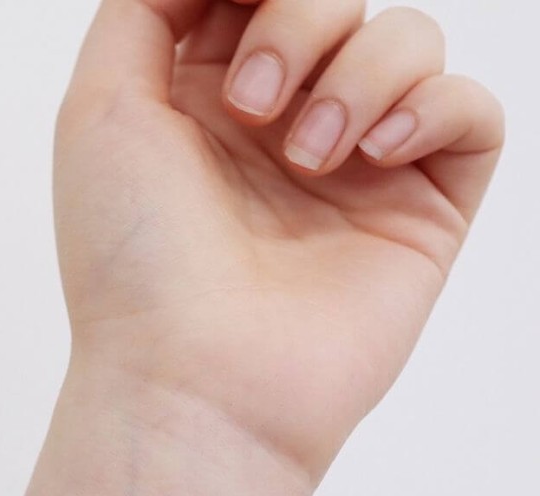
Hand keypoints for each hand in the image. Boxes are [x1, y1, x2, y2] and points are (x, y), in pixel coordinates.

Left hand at [53, 0, 503, 483]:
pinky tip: (373, 154)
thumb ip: (147, 6)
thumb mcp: (102, 110)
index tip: (240, 10)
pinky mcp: (420, 211)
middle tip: (251, 107)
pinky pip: (470, 110)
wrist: (194, 380)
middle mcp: (284, 127)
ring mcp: (355, 169)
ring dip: (359, 69)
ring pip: (406, 37)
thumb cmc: (135, 260)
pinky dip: (432, 105)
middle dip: (298, 18)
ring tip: (306, 156)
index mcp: (208, 101)